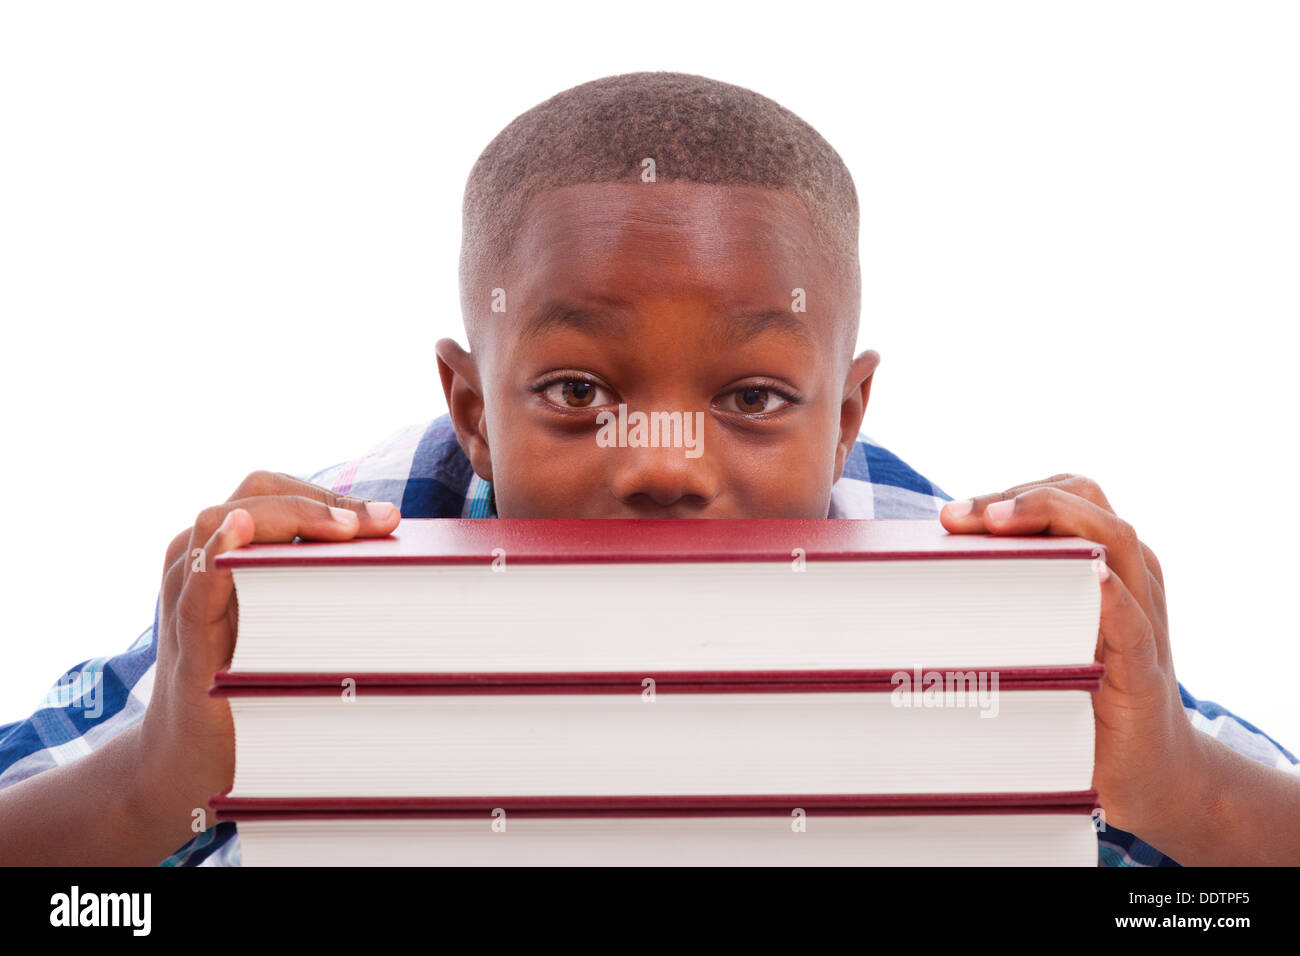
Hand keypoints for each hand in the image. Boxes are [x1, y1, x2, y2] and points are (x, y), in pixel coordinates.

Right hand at [136, 471, 400, 850]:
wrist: (186, 765)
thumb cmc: (249, 688)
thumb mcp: (286, 628)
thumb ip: (319, 588)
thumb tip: (394, 557)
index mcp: (230, 552)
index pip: (274, 492)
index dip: (327, 494)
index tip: (386, 517)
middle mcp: (201, 562)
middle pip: (253, 494)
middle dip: (319, 500)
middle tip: (377, 523)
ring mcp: (187, 598)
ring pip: (220, 521)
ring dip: (287, 517)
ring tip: (341, 530)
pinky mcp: (187, 645)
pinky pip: (196, 588)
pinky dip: (218, 554)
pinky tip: (240, 535)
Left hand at [939, 475, 1204, 847]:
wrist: (1149, 771)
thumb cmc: (1080, 694)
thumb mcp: (1040, 636)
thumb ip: (1005, 601)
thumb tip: (921, 579)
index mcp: (1102, 561)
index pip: (1064, 496)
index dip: (1012, 492)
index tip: (952, 513)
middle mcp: (1130, 576)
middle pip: (1087, 502)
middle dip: (1022, 497)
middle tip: (962, 515)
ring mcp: (1144, 618)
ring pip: (1116, 539)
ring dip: (1056, 521)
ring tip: (1000, 523)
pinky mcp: (1146, 668)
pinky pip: (1135, 621)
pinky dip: (1113, 596)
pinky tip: (1090, 578)